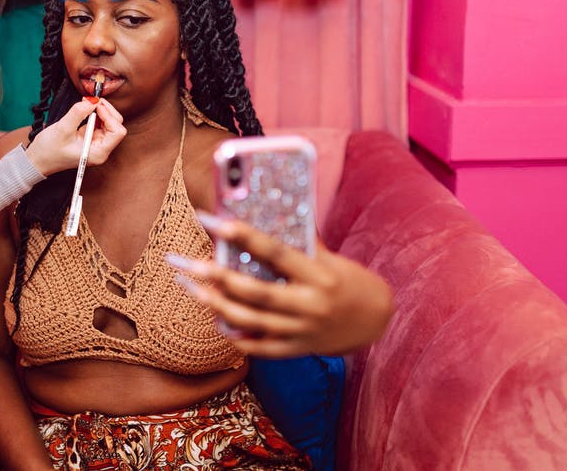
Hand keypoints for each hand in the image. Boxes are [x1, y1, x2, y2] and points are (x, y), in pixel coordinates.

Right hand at [23, 98, 125, 175]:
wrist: (37, 160)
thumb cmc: (48, 151)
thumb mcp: (62, 129)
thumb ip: (78, 113)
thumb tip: (92, 100)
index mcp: (98, 153)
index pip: (118, 132)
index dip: (109, 116)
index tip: (95, 106)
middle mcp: (101, 150)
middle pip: (116, 125)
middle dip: (106, 111)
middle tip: (92, 101)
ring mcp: (96, 144)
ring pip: (109, 123)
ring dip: (100, 111)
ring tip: (86, 104)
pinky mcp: (90, 138)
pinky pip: (99, 123)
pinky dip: (94, 114)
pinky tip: (84, 110)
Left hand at [167, 211, 392, 356]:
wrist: (375, 320)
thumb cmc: (348, 280)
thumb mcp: (330, 259)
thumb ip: (299, 244)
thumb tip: (265, 216)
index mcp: (320, 275)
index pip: (276, 252)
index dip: (245, 236)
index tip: (216, 222)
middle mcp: (310, 305)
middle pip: (257, 293)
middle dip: (220, 278)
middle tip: (191, 264)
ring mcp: (303, 331)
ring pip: (253, 322)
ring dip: (219, 307)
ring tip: (194, 290)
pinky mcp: (298, 349)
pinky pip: (261, 348)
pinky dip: (238, 337)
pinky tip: (217, 321)